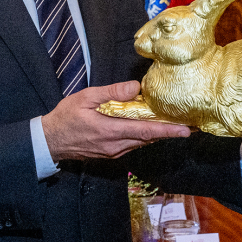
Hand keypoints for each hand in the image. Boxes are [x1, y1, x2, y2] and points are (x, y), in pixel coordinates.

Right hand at [42, 81, 190, 160]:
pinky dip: (146, 137)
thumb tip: (135, 87)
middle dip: (171, 133)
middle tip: (191, 127)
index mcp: (111, 130)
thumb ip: (111, 93)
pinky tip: (153, 129)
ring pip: (143, 143)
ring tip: (178, 127)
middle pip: (149, 139)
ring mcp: (114, 151)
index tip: (186, 130)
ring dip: (160, 135)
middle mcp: (116, 145)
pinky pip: (134, 144)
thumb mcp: (86, 98)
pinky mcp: (111, 153)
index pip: (146, 131)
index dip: (168, 130)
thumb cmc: (65, 117)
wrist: (49, 141)